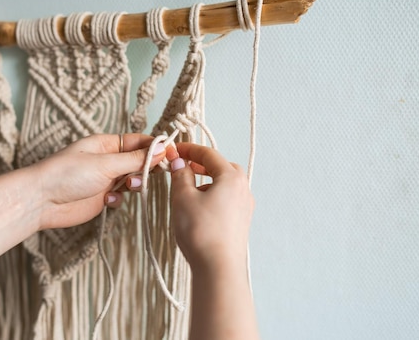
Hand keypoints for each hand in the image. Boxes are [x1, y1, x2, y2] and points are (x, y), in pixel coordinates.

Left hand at [27, 133, 164, 229]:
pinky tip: (108, 201)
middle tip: (156, 173)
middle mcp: (107, 160)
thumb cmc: (67, 174)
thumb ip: (135, 159)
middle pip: (138, 160)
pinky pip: (121, 197)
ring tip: (128, 186)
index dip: (155, 147)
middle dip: (147, 167)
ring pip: (132, 180)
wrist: (41, 201)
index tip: (171, 154)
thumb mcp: (105, 163)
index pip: (138, 141)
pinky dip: (119, 200)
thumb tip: (161, 150)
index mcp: (106, 144)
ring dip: (134, 184)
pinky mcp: (101, 198)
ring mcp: (104, 179)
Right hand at [167, 143, 253, 273]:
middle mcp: (243, 189)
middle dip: (200, 164)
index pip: (209, 154)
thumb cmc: (201, 231)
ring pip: (224, 184)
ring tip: (187, 188)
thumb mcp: (182, 198)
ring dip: (207, 181)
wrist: (218, 268)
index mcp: (231, 177)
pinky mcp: (241, 222)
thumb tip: (179, 162)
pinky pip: (227, 199)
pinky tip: (198, 207)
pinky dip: (213, 195)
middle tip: (182, 166)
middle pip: (221, 167)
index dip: (189, 150)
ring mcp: (244, 206)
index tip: (173, 150)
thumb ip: (181, 175)